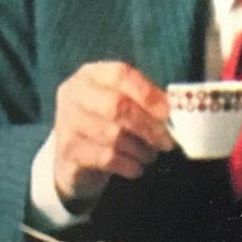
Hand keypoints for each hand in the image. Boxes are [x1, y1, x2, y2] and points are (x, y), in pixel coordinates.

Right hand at [52, 61, 173, 206]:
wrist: (74, 158)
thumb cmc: (108, 123)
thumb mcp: (124, 103)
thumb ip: (146, 100)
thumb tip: (175, 108)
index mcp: (92, 74)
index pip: (121, 74)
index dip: (148, 93)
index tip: (168, 113)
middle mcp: (74, 94)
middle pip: (117, 106)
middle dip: (149, 126)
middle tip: (167, 142)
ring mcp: (67, 122)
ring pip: (113, 135)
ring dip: (141, 148)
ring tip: (151, 155)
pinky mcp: (67, 150)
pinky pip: (105, 157)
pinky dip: (128, 164)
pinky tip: (136, 167)